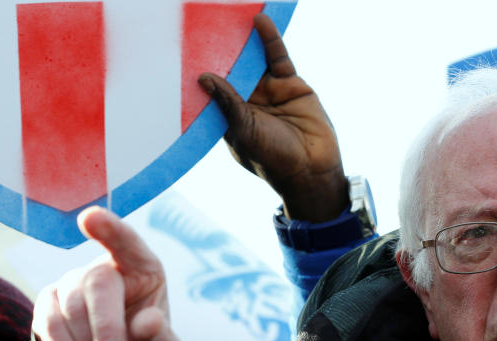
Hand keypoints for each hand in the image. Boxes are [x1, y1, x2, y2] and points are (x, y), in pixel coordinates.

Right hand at [33, 207, 184, 340]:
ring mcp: (72, 286)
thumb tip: (147, 321)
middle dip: (104, 329)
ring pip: (68, 309)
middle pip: (95, 285)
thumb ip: (162, 339)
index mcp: (143, 269)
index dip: (110, 230)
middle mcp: (105, 270)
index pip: (128, 243)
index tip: (91, 217)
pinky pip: (46, 325)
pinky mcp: (47, 308)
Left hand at [198, 13, 347, 222]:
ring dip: (244, 39)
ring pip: (253, 59)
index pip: (212, 88)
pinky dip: (269, 39)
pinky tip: (259, 21)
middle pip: (231, 68)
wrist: (313, 170)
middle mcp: (248, 101)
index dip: (201, 70)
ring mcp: (269, 91)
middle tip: (204, 23)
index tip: (184, 50)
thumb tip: (204, 77)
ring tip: (231, 15)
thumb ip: (228, 103)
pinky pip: (277, 57)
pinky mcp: (290, 83)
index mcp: (230, 117)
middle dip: (221, 49)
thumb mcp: (245, 131)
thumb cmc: (273, 160)